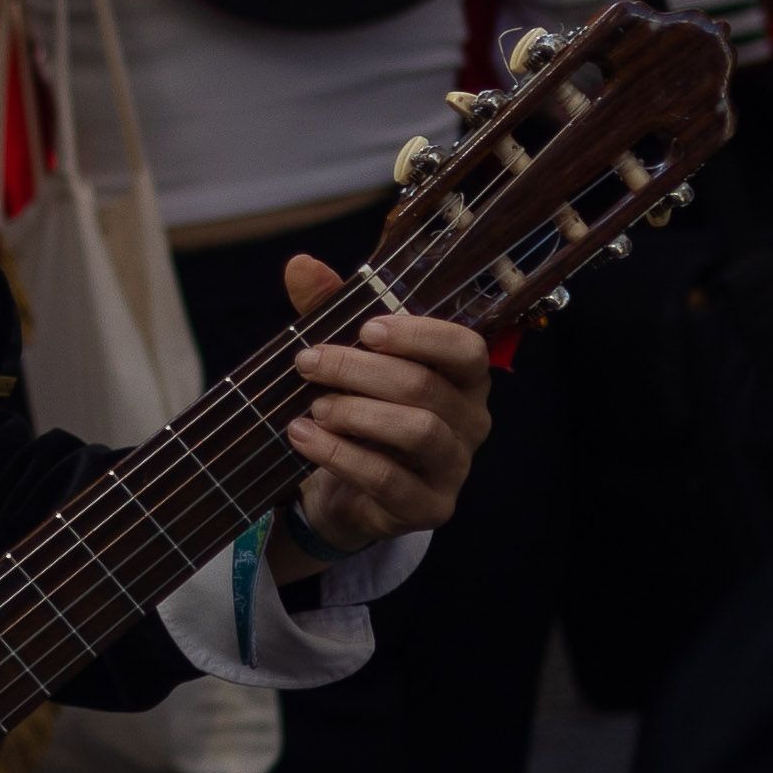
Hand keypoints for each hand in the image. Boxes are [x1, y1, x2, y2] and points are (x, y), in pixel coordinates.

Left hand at [267, 252, 491, 562]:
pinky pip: (390, 479)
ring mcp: (454, 467)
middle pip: (426, 387)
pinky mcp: (429, 507)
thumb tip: (301, 265)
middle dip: (359, 370)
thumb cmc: (357, 409)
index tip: (364, 329)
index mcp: (463, 377)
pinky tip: (305, 437)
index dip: (419, 336)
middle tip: (308, 362)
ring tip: (314, 406)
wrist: (345, 489)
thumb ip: (329, 309)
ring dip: (356, 413)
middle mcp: (471, 420)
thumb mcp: (344, 357)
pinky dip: (341, 455)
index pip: (466, 349)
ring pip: (417, 431)